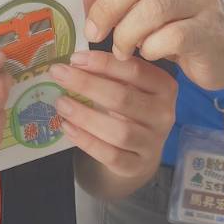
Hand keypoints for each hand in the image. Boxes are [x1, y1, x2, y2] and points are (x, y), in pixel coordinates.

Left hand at [50, 51, 175, 186]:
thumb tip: (75, 62)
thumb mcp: (130, 87)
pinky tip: (67, 127)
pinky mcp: (138, 165)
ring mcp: (153, 143)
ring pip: (119, 131)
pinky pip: (111, 155)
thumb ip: (111, 73)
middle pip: (123, 99)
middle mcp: (164, 114)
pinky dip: (86, 141)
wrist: (141, 151)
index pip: (135, 71)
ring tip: (61, 103)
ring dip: (85, 116)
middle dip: (87, 85)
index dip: (104, 63)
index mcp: (164, 87)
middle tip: (59, 74)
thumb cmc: (131, 109)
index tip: (74, 58)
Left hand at [73, 0, 223, 90]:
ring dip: (127, 32)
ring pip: (154, 7)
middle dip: (108, 6)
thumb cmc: (181, 21)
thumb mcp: (149, 0)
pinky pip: (173, 36)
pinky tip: (148, 53)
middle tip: (93, 30)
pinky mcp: (212, 30)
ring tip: (121, 49)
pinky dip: (151, 48)